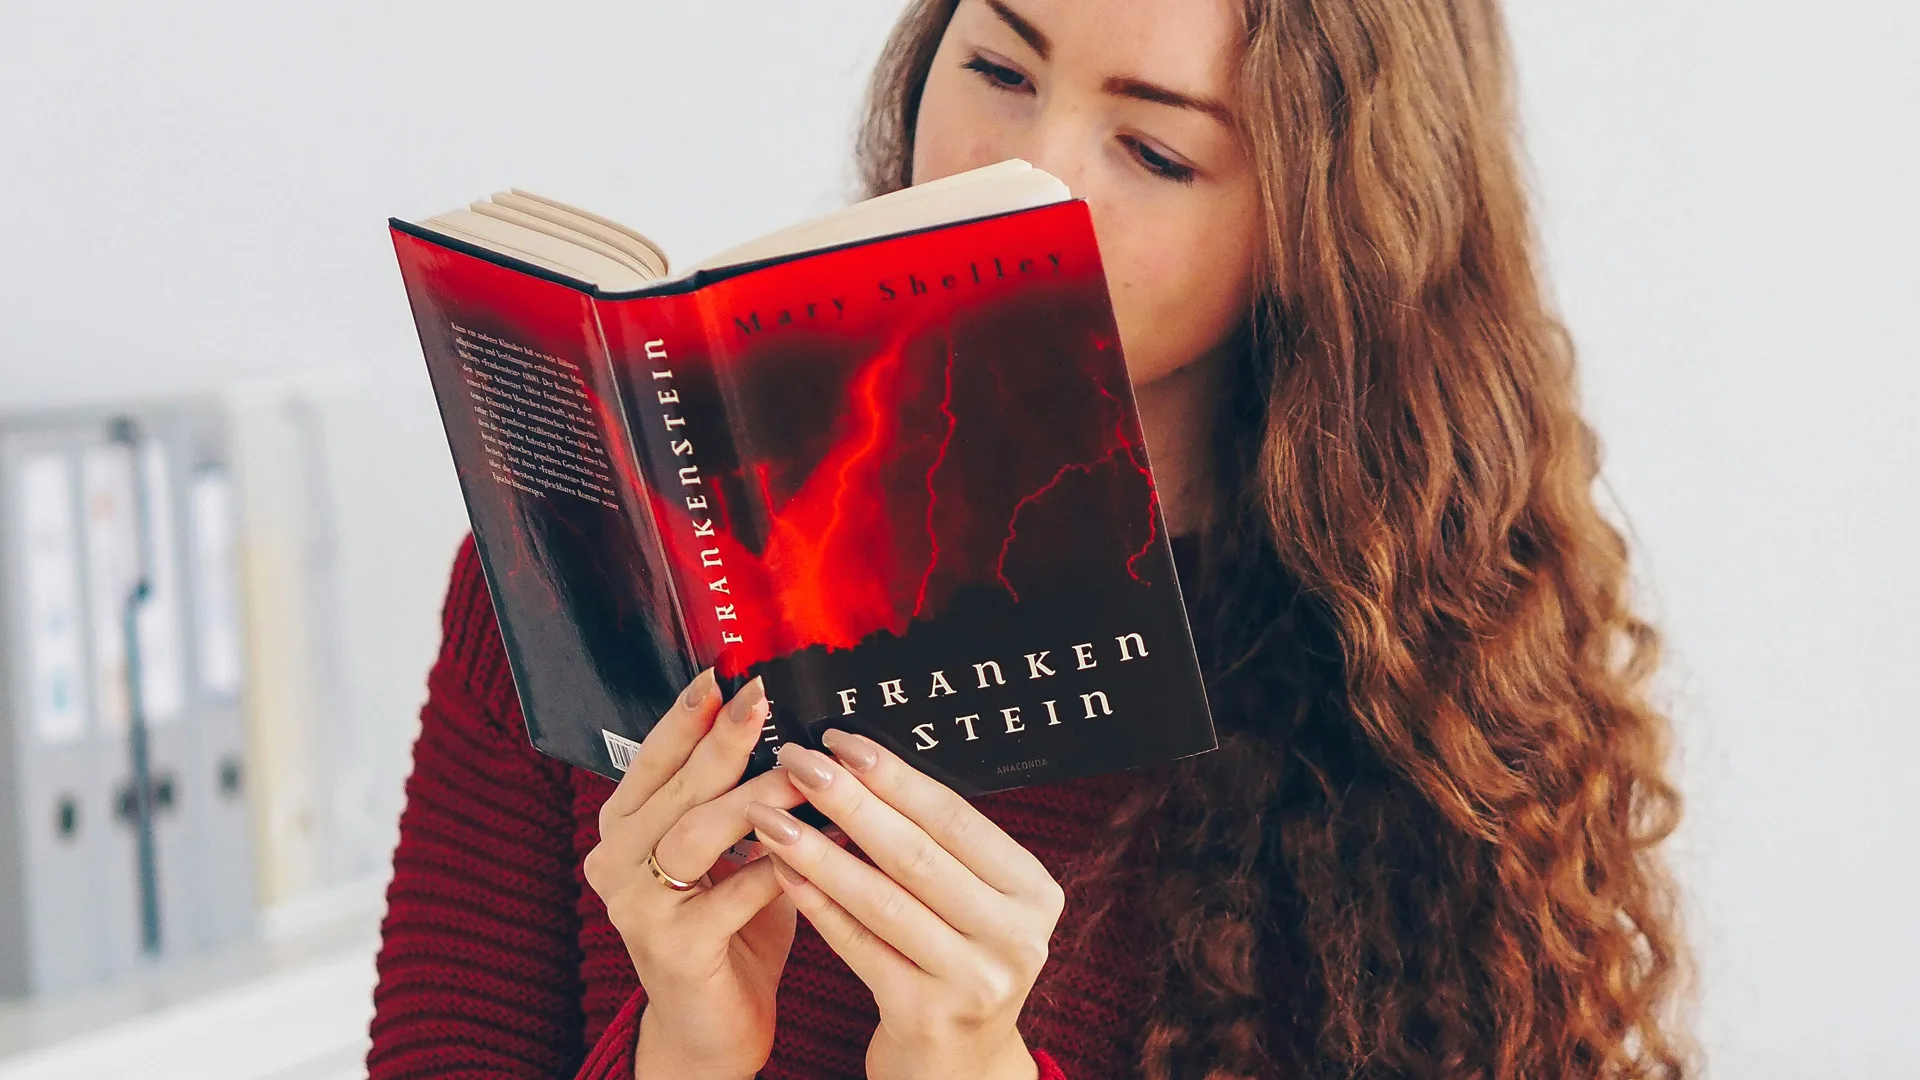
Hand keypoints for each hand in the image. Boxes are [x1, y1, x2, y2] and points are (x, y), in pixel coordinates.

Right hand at [583, 670, 810, 1079]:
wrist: (710, 1028)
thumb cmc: (728, 928)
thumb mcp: (726, 853)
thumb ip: (737, 797)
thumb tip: (790, 726)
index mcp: (623, 827)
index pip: (652, 757)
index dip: (688, 715)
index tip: (724, 675)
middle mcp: (615, 861)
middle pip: (677, 787)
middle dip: (726, 740)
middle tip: (764, 697)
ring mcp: (637, 906)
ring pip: (700, 832)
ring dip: (760, 796)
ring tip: (807, 769)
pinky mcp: (673, 948)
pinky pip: (735, 894)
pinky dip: (783, 865)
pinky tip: (825, 844)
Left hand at [744, 731, 1062, 1079]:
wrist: (957, 1072)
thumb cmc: (955, 966)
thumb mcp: (971, 906)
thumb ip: (938, 849)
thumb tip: (861, 765)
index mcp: (1034, 892)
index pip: (955, 818)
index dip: (894, 776)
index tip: (840, 741)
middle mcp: (1016, 936)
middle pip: (916, 853)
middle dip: (848, 800)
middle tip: (796, 761)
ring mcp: (975, 980)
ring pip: (882, 897)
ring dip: (818, 848)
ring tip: (769, 814)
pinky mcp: (927, 1015)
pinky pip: (859, 945)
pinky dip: (817, 904)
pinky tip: (782, 870)